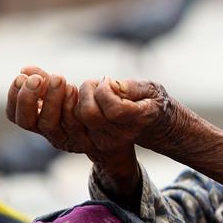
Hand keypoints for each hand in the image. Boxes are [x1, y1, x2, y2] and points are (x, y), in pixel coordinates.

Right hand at [6, 66, 133, 166]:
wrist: (120, 130)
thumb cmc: (86, 106)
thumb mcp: (62, 92)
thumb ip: (45, 81)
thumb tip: (25, 69)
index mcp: (41, 123)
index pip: (15, 116)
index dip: (14, 97)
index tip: (20, 77)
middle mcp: (51, 134)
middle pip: (29, 122)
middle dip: (30, 98)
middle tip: (38, 79)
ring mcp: (68, 139)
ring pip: (50, 124)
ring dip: (52, 99)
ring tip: (58, 79)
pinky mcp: (88, 140)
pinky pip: (74, 125)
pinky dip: (71, 106)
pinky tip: (74, 89)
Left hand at [73, 77, 187, 156]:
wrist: (153, 127)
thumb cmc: (153, 103)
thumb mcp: (152, 90)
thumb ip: (133, 88)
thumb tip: (111, 86)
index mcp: (138, 120)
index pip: (113, 109)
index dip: (105, 90)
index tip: (109, 80)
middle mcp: (119, 135)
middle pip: (89, 114)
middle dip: (88, 90)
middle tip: (97, 83)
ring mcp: (103, 141)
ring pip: (76, 118)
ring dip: (78, 97)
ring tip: (93, 90)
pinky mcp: (90, 142)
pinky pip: (70, 124)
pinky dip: (70, 106)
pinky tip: (83, 98)